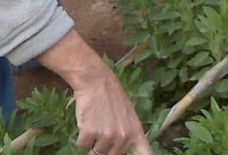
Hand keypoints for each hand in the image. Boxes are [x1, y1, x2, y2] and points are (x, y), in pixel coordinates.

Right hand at [37, 31, 151, 154]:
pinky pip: (82, 147)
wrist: (96, 81)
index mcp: (136, 131)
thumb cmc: (111, 97)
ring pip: (95, 153)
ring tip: (95, 122)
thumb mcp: (128, 114)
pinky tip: (87, 122)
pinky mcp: (90, 133)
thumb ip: (128, 133)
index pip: (145, 154)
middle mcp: (123, 136)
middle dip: (104, 147)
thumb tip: (121, 148)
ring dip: (92, 142)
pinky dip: (82, 138)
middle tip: (103, 128)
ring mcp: (107, 135)